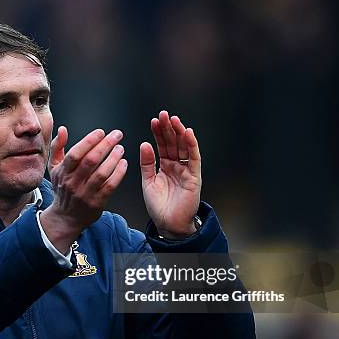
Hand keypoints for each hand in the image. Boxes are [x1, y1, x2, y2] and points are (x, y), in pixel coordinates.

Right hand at [41, 126, 127, 252]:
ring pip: (102, 173)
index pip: (76, 153)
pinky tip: (124, 164)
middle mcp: (73, 183)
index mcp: (63, 172)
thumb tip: (62, 129)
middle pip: (91, 160)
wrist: (65, 217)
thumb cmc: (62, 188)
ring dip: (114, 158)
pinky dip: (118, 173)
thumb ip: (57, 147)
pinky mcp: (96, 202)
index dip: (89, 141)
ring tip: (120, 148)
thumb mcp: (54, 168)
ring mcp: (85, 194)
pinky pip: (110, 186)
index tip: (101, 132)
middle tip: (117, 135)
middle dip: (106, 145)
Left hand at [140, 111, 201, 238]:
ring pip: (184, 147)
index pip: (162, 145)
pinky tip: (187, 133)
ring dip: (179, 132)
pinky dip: (191, 145)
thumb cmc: (158, 205)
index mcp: (165, 166)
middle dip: (168, 128)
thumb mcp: (148, 181)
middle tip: (163, 114)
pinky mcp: (194, 177)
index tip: (154, 120)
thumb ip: (147, 163)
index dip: (158, 133)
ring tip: (173, 119)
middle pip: (173, 143)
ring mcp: (186, 170)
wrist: (168, 224)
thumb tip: (144, 144)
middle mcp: (176, 166)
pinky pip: (194, 158)